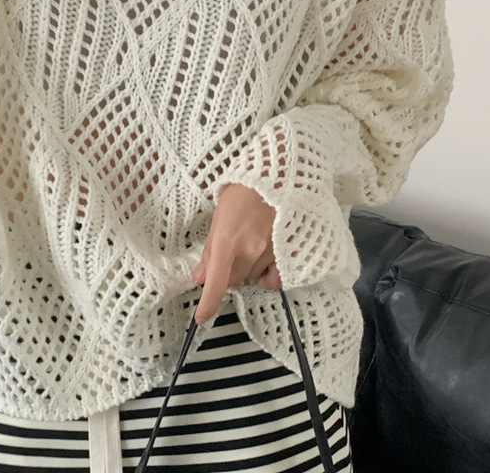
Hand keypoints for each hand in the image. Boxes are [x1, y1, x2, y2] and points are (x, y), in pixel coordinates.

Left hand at [191, 182, 282, 324]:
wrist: (278, 171)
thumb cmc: (246, 187)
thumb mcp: (220, 214)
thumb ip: (211, 250)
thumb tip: (200, 276)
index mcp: (228, 239)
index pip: (216, 282)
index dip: (207, 304)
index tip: (201, 318)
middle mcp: (251, 250)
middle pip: (235, 280)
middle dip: (228, 273)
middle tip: (231, 253)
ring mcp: (273, 251)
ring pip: (254, 277)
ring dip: (249, 268)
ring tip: (252, 241)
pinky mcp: (290, 250)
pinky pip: (277, 277)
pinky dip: (269, 275)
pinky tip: (266, 262)